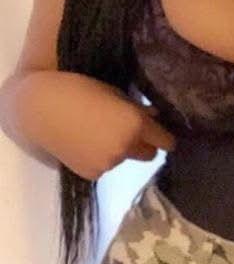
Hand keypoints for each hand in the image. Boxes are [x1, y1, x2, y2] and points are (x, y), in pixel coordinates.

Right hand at [19, 71, 176, 180]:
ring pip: (126, 159)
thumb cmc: (76, 89)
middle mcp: (126, 148)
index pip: (166, 141)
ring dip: (121, 149)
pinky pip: (106, 166)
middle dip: (146, 144)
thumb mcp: (112, 92)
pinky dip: (101, 157)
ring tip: (98, 133)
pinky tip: (84, 143)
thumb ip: (137, 108)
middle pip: (150, 155)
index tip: (162, 133)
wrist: (37, 109)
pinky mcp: (91, 174)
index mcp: (135, 125)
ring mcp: (108, 164)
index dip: (165, 136)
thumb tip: (156, 118)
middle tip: (129, 130)